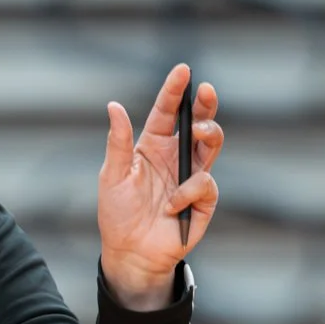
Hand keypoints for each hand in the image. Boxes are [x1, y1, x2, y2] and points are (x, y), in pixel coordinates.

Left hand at [98, 63, 222, 310]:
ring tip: (199, 132)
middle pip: (197, 122)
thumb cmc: (118, 213)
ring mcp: (191, 177)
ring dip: (209, 133)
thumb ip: (118, 142)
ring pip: (211, 145)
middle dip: (205, 104)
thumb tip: (114, 106)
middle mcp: (176, 156)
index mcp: (153, 145)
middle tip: (205, 91)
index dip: (175, 90)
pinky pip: (205, 184)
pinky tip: (172, 206)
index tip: (183, 70)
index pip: (167, 111)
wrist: (131, 253)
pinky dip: (188, 192)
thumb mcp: (112, 175)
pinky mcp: (203, 200)